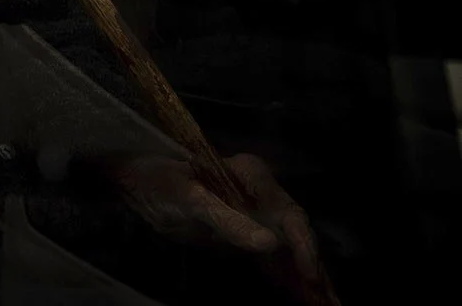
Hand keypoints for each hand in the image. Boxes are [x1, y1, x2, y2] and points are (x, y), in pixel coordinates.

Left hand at [109, 153, 334, 300]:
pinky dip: (289, 280)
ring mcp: (255, 215)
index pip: (290, 216)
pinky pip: (273, 260)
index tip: (311, 275)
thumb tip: (270, 244)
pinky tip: (305, 299)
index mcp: (253, 177)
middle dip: (316, 271)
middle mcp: (261, 195)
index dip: (304, 247)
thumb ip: (229, 221)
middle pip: (297, 237)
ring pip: (289, 252)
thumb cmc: (161, 184)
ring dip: (308, 280)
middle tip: (332, 302)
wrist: (137, 185)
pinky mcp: (245, 234)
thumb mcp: (192, 201)